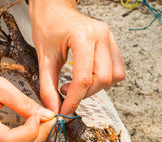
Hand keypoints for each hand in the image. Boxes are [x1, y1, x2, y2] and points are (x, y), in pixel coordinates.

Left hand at [29, 0, 125, 114]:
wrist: (55, 8)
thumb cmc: (48, 26)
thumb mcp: (44, 57)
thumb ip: (48, 86)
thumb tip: (54, 110)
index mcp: (83, 36)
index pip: (84, 78)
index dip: (74, 99)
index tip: (65, 110)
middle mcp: (102, 35)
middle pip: (103, 79)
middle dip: (86, 94)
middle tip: (67, 94)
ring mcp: (110, 38)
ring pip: (114, 76)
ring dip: (96, 88)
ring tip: (77, 85)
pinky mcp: (113, 43)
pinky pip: (117, 70)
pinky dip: (104, 80)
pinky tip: (88, 77)